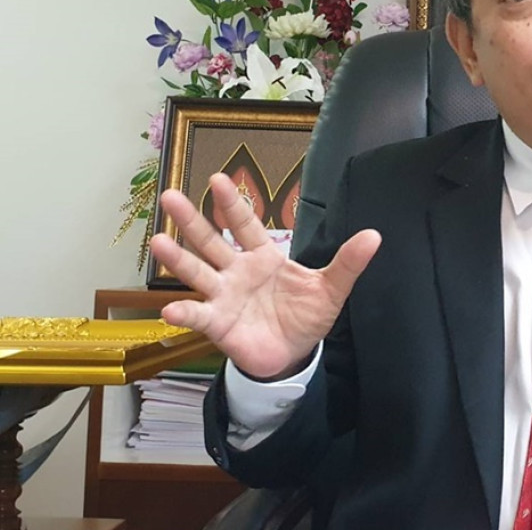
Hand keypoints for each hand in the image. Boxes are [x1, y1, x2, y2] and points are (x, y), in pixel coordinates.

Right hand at [152, 173, 380, 379]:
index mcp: (264, 256)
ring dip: (178, 259)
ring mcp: (224, 296)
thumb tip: (374, 235)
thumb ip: (347, 262)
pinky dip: (184, 313)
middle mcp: (237, 271)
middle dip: (191, 220)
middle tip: (170, 196)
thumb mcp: (331, 288)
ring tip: (157, 241)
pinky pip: (198, 316)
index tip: (219, 178)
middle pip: (211, 241)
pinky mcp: (218, 324)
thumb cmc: (306, 315)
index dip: (232, 203)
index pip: (246, 224)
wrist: (294, 354)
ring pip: (197, 273)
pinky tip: (169, 310)